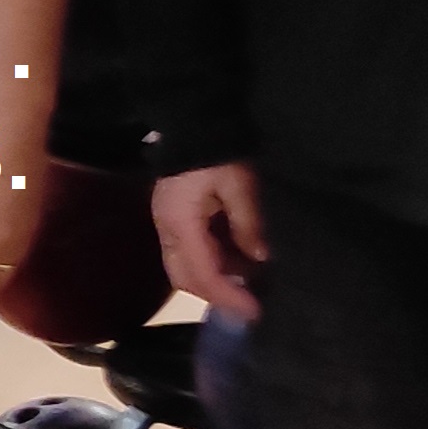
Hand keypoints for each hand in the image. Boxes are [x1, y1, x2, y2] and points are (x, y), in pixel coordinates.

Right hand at [154, 164, 267, 318]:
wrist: (191, 117)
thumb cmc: (216, 151)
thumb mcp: (238, 184)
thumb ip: (248, 224)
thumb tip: (260, 258)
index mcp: (180, 223)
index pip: (203, 274)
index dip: (229, 297)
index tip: (255, 312)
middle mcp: (167, 229)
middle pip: (187, 278)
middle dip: (218, 294)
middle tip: (251, 301)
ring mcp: (167, 222)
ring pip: (186, 267)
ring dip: (216, 277)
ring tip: (250, 279)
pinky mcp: (173, 216)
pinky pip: (190, 250)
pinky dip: (212, 260)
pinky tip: (237, 258)